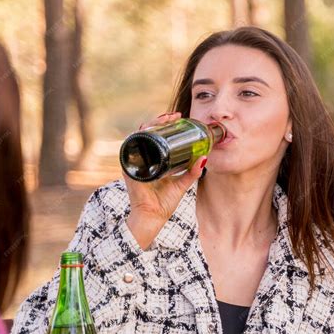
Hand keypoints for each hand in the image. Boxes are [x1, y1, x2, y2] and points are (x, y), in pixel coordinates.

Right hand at [126, 112, 205, 249]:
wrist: (152, 217)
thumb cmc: (163, 203)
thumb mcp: (181, 185)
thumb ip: (191, 173)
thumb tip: (203, 159)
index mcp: (153, 161)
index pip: (157, 138)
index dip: (165, 126)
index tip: (178, 118)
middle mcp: (142, 159)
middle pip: (149, 133)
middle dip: (160, 121)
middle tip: (173, 116)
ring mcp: (135, 162)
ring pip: (140, 136)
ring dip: (151, 124)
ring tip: (164, 119)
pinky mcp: (130, 167)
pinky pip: (131, 146)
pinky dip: (138, 135)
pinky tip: (146, 128)